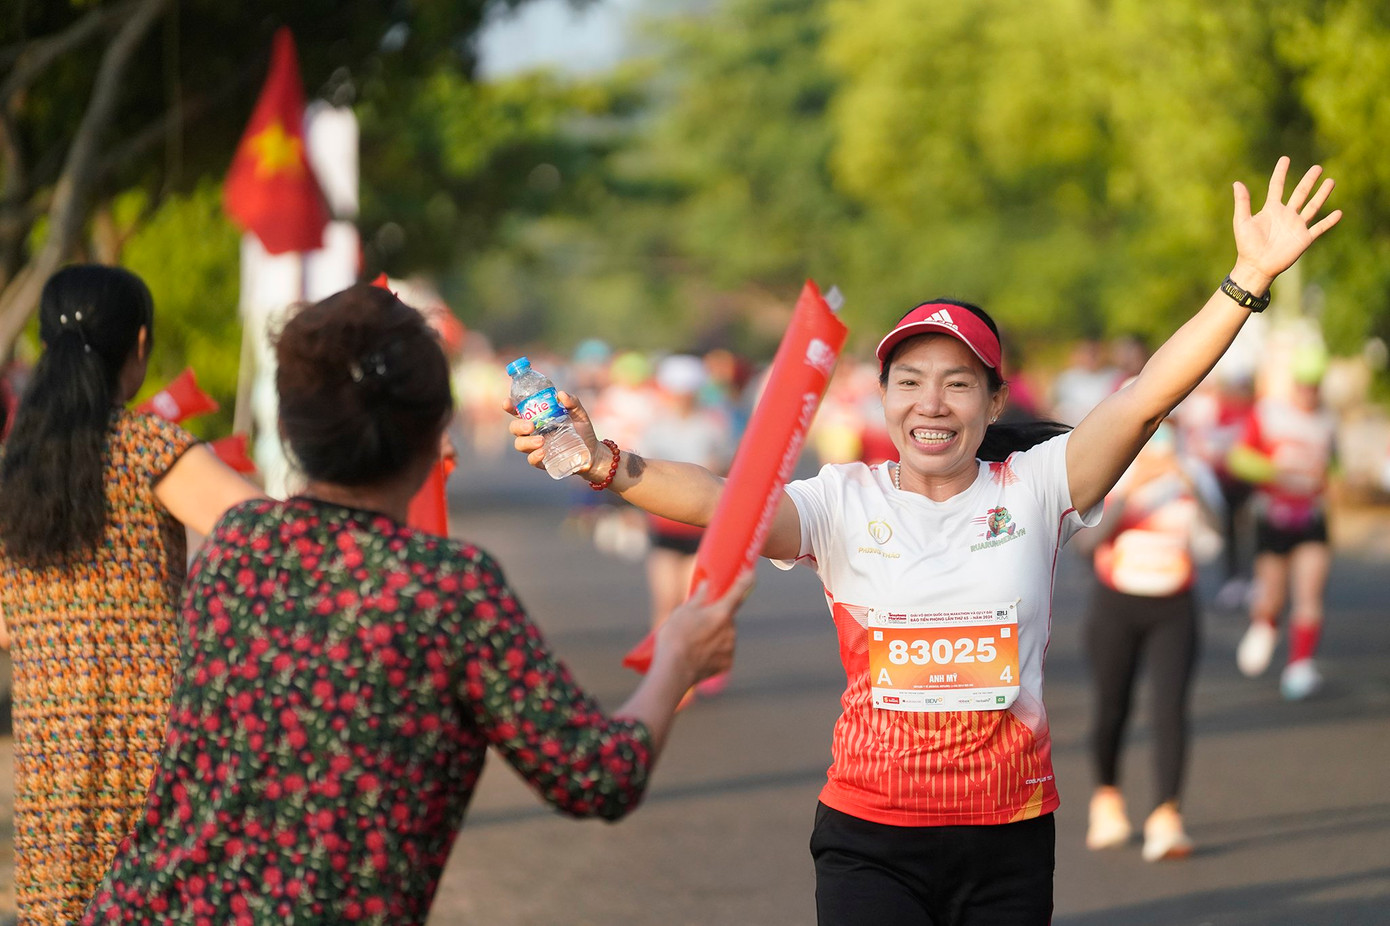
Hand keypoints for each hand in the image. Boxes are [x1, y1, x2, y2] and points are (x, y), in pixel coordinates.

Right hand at [505, 390, 600, 474]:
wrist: (592, 453)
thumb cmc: (582, 431)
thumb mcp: (579, 414)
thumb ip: (572, 403)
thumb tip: (561, 395)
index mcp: (538, 418)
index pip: (518, 411)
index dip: (510, 407)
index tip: (507, 403)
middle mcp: (533, 432)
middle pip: (514, 428)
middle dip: (518, 426)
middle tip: (531, 425)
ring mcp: (535, 447)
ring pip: (520, 444)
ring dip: (527, 442)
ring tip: (541, 441)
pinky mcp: (542, 461)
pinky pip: (531, 460)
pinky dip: (534, 456)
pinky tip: (543, 452)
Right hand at [655, 570, 753, 683]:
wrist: (674, 671)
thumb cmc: (675, 637)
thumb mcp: (682, 611)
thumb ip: (698, 597)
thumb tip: (706, 585)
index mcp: (721, 612)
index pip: (738, 591)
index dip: (746, 580)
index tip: (751, 573)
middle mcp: (730, 630)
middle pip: (727, 618)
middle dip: (716, 617)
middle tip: (697, 623)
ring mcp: (730, 648)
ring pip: (726, 636)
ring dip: (716, 635)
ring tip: (694, 642)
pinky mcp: (727, 664)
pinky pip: (723, 653)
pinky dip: (714, 652)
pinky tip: (699, 655)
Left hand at [1230, 156, 1342, 292]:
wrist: (1256, 266)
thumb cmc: (1246, 245)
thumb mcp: (1242, 221)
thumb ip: (1242, 202)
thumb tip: (1237, 183)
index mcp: (1271, 209)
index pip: (1277, 186)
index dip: (1280, 173)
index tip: (1285, 159)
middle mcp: (1286, 215)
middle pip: (1300, 193)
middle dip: (1308, 181)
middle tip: (1317, 167)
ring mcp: (1296, 226)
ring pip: (1312, 206)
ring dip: (1322, 194)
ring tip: (1331, 181)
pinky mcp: (1304, 238)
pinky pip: (1319, 228)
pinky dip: (1329, 221)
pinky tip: (1339, 213)